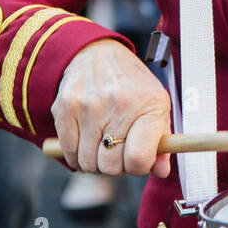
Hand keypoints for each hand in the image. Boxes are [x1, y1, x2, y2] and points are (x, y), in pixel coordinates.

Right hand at [52, 38, 171, 177]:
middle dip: (115, 167)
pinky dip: (77, 156)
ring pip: (88, 162)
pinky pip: (68, 153)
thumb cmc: (132, 87)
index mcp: (148, 106)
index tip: (136, 159)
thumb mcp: (156, 106)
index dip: (138, 167)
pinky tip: (86, 143)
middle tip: (117, 152)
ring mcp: (89, 106)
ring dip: (95, 162)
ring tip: (102, 145)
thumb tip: (161, 172)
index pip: (139, 158)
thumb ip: (162, 141)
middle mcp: (119, 105)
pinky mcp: (65, 108)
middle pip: (110, 166)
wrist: (98, 55)